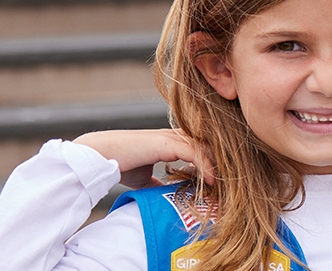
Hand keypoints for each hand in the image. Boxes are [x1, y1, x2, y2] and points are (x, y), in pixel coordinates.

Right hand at [73, 129, 215, 188]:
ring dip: (218, 166)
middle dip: (222, 164)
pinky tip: (212, 181)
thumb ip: (157, 181)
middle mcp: (173, 136)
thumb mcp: (144, 177)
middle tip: (234, 184)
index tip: (222, 182)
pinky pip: (194, 152)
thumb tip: (164, 195)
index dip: (214, 163)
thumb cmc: (118, 165)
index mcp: (169, 142)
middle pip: (208, 145)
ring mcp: (170, 138)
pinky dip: (206, 166)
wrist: (98, 157)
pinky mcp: (165, 143)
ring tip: (227, 184)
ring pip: (205, 147)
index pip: (201, 148)